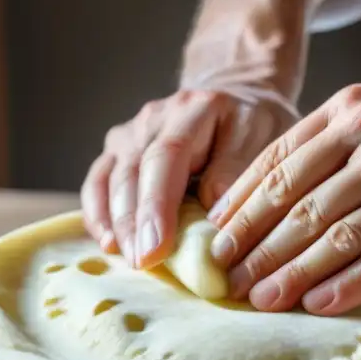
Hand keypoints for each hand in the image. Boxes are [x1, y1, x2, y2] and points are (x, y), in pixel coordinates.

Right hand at [80, 88, 296, 267]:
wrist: (233, 96)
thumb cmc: (251, 125)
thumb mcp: (263, 136)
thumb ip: (236, 169)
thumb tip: (211, 210)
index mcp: (192, 111)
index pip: (166, 158)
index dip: (158, 204)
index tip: (157, 246)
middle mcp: (153, 119)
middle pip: (133, 172)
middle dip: (134, 222)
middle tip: (142, 263)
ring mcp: (130, 134)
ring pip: (108, 179)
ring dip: (115, 223)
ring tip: (128, 259)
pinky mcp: (117, 151)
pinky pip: (97, 184)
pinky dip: (98, 215)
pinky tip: (108, 244)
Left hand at [207, 81, 360, 314]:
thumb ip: (334, 145)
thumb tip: (263, 198)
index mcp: (356, 108)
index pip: (280, 163)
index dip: (242, 208)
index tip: (215, 245)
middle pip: (300, 201)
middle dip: (257, 247)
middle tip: (228, 282)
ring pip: (336, 232)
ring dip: (293, 273)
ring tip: (263, 301)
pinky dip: (349, 284)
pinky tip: (320, 306)